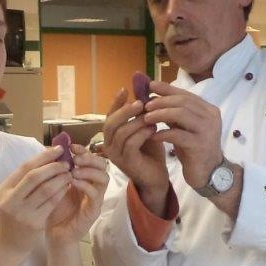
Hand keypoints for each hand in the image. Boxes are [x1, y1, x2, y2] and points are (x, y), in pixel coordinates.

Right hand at [0, 147, 70, 255]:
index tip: (58, 150)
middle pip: (35, 176)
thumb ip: (23, 180)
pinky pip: (52, 203)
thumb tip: (47, 157)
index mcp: (3, 190)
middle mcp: (11, 200)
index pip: (25, 167)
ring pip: (46, 189)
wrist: (8, 244)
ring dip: (61, 179)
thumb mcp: (11, 197)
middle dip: (54, 166)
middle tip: (67, 163)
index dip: (43, 156)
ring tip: (69, 174)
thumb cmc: (13, 216)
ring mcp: (23, 213)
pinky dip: (62, 192)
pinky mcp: (35, 223)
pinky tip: (67, 187)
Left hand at [46, 143, 109, 243]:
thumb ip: (57, 170)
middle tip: (75, 158)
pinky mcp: (93, 211)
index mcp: (85, 178)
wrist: (54, 233)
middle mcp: (94, 186)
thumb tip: (54, 148)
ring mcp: (95, 199)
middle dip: (90, 158)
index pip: (92, 159)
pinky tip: (73, 182)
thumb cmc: (53, 209)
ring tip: (74, 170)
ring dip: (89, 171)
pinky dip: (85, 185)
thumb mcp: (53, 185)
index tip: (71, 147)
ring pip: (104, 178)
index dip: (84, 150)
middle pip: (103, 165)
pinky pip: (96, 194)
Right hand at [100, 88, 169, 208]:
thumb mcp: (144, 128)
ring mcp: (115, 155)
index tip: (125, 89)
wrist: (156, 177)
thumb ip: (141, 113)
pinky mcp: (126, 162)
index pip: (109, 115)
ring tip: (151, 117)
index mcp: (111, 136)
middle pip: (110, 123)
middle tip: (140, 103)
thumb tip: (142, 89)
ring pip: (121, 133)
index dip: (116, 102)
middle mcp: (109, 145)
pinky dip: (141, 134)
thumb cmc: (150, 152)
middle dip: (125, 111)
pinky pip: (130, 144)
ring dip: (136, 122)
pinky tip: (153, 129)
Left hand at [142, 80, 223, 188]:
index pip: (186, 94)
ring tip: (146, 118)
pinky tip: (153, 136)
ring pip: (181, 114)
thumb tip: (153, 97)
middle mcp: (210, 117)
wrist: (208, 174)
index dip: (167, 89)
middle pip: (183, 101)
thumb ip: (174, 114)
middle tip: (145, 105)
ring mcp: (207, 131)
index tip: (150, 85)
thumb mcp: (184, 128)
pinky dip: (164, 133)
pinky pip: (178, 135)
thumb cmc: (194, 149)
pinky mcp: (200, 146)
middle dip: (162, 101)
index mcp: (208, 110)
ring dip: (161, 114)